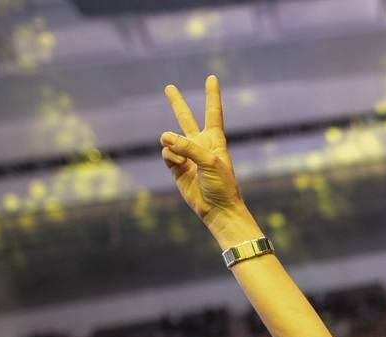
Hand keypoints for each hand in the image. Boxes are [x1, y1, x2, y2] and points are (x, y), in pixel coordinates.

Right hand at [160, 76, 251, 236]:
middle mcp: (200, 144)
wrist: (218, 209)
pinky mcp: (176, 167)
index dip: (212, 95)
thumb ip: (187, 146)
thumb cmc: (222, 184)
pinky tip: (180, 165)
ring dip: (173, 144)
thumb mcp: (209, 161)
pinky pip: (167, 153)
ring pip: (170, 138)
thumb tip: (163, 136)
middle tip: (169, 88)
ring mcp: (187, 155)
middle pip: (186, 118)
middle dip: (177, 103)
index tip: (212, 78)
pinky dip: (170, 157)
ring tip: (183, 158)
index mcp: (215, 139)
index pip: (213, 112)